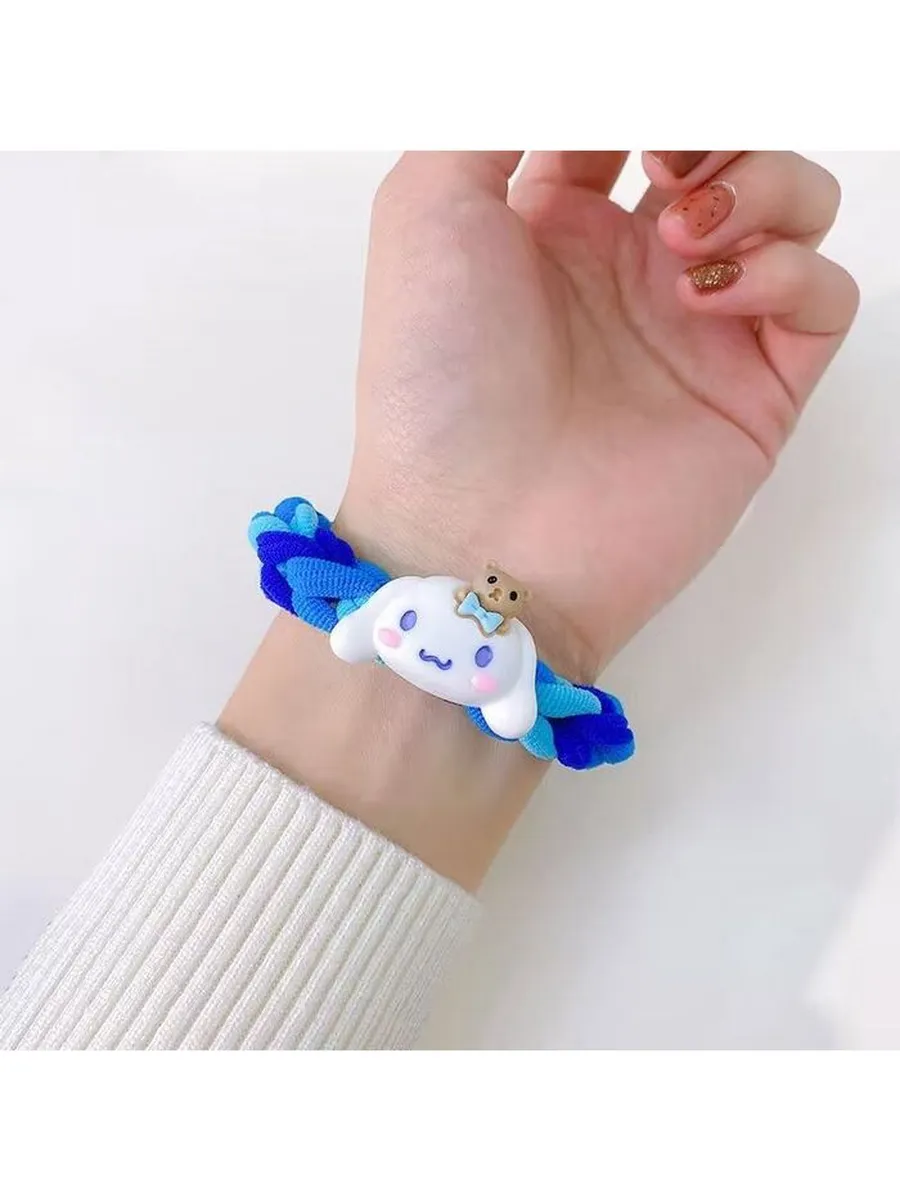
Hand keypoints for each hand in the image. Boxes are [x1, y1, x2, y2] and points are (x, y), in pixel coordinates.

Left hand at [223, 152, 857, 887]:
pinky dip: (791, 270)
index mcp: (552, 220)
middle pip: (724, 148)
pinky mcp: (751, 392)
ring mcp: (696, 329)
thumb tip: (571, 70)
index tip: (645, 93)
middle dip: (716, 124)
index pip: (630, 117)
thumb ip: (494, 115)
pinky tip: (714, 294)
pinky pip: (824, 298)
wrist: (475, 533)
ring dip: (762, 186)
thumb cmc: (434, 381)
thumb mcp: (427, 208)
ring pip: (793, 208)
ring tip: (685, 236)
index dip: (650, 88)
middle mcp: (629, 269)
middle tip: (673, 157)